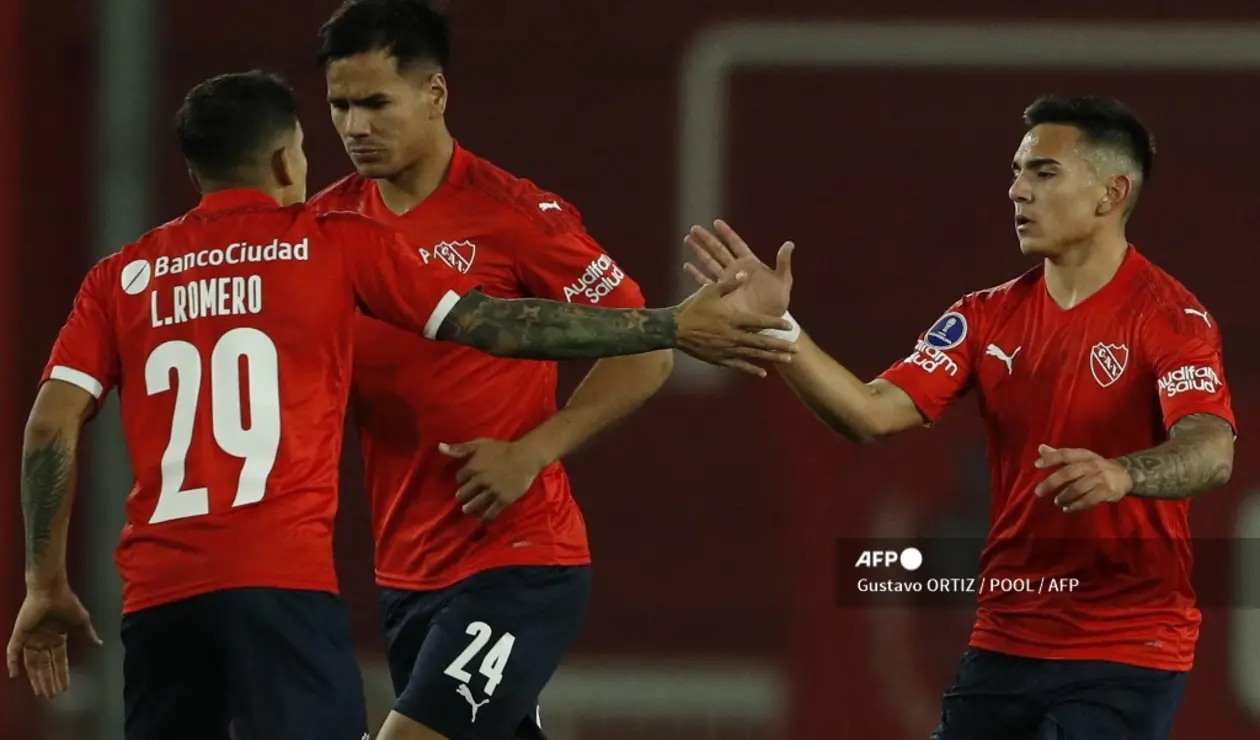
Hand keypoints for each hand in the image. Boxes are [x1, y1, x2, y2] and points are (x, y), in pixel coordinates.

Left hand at [6, 582, 100, 697]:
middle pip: (44, 666)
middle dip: (48, 681)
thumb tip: (100, 645)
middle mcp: (43, 640)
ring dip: (35, 678)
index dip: (61, 674)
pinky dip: (12, 663)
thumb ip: (88, 635)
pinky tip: (13, 675)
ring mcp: (30, 638)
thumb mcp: (81, 621)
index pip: (59, 661)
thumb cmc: (67, 602)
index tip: (65, 688)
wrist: (51, 590)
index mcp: (56, 638)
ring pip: (31, 664)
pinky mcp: (19, 634)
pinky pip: (13, 652)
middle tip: (51, 696)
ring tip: (40, 692)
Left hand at [440, 439, 545, 521]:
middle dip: (463, 496)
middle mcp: (480, 480)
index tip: (466, 481)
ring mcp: (492, 491)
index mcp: (473, 467)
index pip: (459, 478)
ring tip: (469, 509)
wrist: (526, 457)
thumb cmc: (502, 449)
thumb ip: (459, 448)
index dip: (462, 480)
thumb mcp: (479, 444)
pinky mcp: (503, 500)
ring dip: (470, 508)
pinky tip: (483, 519)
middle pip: (464, 494)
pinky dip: (485, 517)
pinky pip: (491, 513)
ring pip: (475, 505)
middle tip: (465, 498)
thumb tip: (439, 447)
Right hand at [671, 271, 797, 376]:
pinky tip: (763, 373)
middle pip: (762, 342)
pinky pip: (739, 365)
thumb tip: (746, 272)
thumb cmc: (693, 308)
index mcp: (733, 318)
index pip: (760, 322)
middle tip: (796, 350)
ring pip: (754, 355)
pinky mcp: (720, 359)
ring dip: (772, 357)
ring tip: (787, 360)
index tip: (789, 326)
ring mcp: (727, 349)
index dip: (776, 324)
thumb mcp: (710, 290)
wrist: (674, 329)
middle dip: (780, 345)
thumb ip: (729, 283)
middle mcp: (733, 336)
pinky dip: (751, 369)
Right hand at [683, 219, 793, 316]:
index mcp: (749, 263)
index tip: (716, 222)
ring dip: (699, 252)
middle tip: (695, 228)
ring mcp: (727, 282)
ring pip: (710, 263)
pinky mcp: (721, 295)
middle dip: (707, 239)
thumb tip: (789, 244)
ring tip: (687, 240)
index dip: (726, 233)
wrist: (768, 321)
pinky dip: (696, 275)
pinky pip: (706, 283)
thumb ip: (783, 263)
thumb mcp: (783, 281)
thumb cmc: (778, 301)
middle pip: (718, 250)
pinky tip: (687, 266)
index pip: (736, 244)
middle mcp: (736, 270)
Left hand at [1033, 444, 1133, 512]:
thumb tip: (1040, 447)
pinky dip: (1076, 506)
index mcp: (1083, 455)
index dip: (1051, 458)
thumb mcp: (1080, 458)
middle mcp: (1091, 465)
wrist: (1125, 474)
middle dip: (1051, 483)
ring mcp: (1100, 478)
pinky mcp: (1107, 491)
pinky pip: (1088, 500)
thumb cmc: (1095, 466)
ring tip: (1057, 502)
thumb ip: (1060, 455)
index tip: (1036, 465)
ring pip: (1077, 488)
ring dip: (1064, 496)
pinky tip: (1067, 509)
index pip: (1065, 454)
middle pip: (1068, 473)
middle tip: (1039, 492)